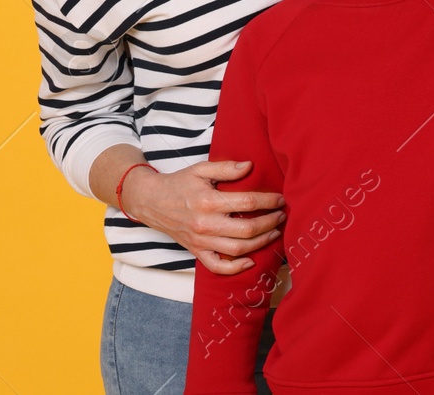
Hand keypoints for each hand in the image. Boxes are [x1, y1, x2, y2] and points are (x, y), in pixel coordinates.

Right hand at [118, 160, 286, 274]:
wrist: (151, 201)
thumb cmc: (179, 183)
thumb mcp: (201, 169)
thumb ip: (226, 168)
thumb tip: (250, 166)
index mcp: (209, 202)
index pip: (248, 203)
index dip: (269, 201)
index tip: (281, 199)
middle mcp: (206, 224)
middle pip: (247, 229)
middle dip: (270, 223)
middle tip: (282, 216)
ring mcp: (201, 241)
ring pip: (237, 250)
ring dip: (261, 243)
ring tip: (275, 232)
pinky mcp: (196, 252)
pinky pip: (217, 267)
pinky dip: (235, 268)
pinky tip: (250, 261)